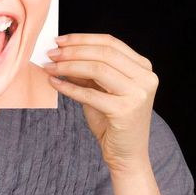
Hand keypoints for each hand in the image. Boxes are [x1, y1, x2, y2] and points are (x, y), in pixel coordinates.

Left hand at [44, 33, 158, 173]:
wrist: (127, 155)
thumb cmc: (112, 121)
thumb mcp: (100, 89)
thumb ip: (86, 71)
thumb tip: (61, 53)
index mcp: (143, 67)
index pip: (110, 43)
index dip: (82, 39)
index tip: (59, 40)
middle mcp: (145, 78)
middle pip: (103, 53)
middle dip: (73, 51)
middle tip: (51, 53)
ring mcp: (138, 94)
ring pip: (97, 69)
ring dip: (69, 66)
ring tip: (50, 67)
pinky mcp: (125, 111)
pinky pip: (90, 94)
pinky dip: (69, 87)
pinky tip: (55, 84)